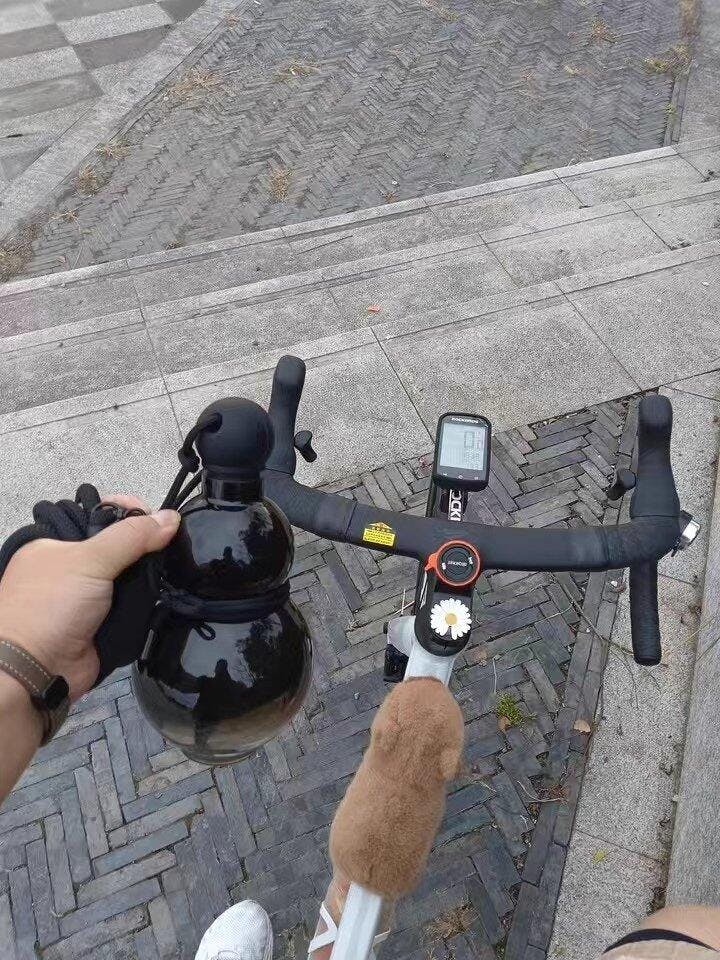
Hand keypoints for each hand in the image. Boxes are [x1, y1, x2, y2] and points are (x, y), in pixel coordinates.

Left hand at [0, 497, 179, 701]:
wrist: (36, 671)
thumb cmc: (47, 608)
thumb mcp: (88, 560)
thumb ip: (131, 537)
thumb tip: (170, 518)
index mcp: (57, 543)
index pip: (100, 515)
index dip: (129, 513)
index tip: (156, 517)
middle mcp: (72, 567)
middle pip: (121, 545)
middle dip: (145, 545)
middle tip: (170, 544)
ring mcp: (89, 596)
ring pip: (131, 575)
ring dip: (149, 575)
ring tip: (174, 568)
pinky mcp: (105, 622)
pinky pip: (134, 604)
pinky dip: (148, 600)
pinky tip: (166, 591)